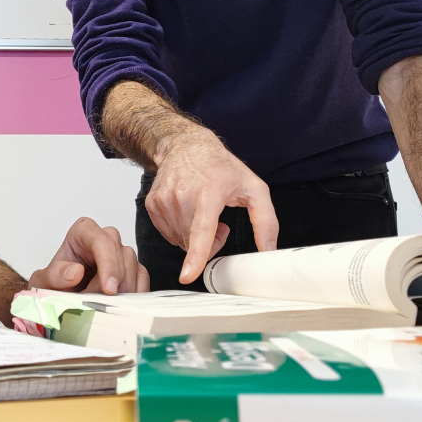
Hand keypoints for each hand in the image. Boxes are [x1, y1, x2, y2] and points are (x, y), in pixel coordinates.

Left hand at [29, 217, 149, 294]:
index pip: (102, 240)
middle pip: (122, 254)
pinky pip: (142, 280)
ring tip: (103, 306)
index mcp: (83, 231)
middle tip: (100, 304)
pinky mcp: (132, 270)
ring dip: (123, 292)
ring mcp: (121, 253)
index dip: (109, 264)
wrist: (61, 297)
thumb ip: (56, 275)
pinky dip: (134, 296)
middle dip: (114, 283)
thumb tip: (76, 272)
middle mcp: (105, 238)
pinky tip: (120, 307)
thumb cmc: (55, 284)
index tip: (109, 289)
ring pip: (134, 268)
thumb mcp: (46, 281)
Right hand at [148, 128, 278, 283]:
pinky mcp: (153, 204)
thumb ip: (266, 221)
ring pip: (180, 240)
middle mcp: (183, 196)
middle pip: (194, 242)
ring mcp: (164, 199)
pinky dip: (179, 229)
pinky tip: (187, 211)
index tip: (188, 275)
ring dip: (193, 236)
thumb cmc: (220, 166)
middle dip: (209, 241)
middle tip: (217, 221)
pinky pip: (168, 234)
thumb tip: (269, 251)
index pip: (202, 230)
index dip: (196, 255)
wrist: (185, 146)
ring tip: (201, 212)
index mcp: (209, 192)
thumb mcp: (253, 187)